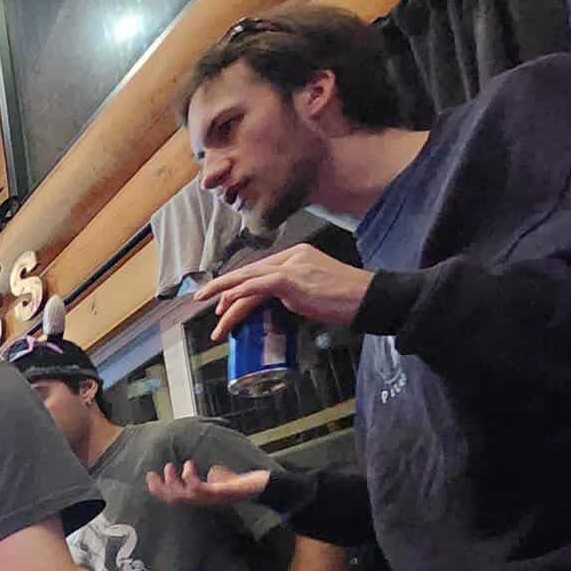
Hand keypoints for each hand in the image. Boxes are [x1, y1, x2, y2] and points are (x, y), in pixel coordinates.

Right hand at [146, 460, 271, 509]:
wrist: (264, 487)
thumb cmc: (245, 484)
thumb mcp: (226, 479)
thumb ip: (217, 477)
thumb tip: (211, 472)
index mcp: (202, 497)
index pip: (175, 497)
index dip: (159, 489)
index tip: (150, 476)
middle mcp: (204, 500)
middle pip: (175, 499)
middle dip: (161, 488)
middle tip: (152, 475)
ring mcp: (212, 497)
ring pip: (184, 496)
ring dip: (174, 482)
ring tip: (172, 466)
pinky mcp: (221, 492)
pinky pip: (200, 489)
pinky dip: (190, 478)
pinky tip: (189, 466)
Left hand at [192, 244, 372, 340]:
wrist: (368, 298)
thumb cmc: (346, 300)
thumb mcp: (313, 294)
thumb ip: (293, 294)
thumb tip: (276, 309)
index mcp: (297, 256)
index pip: (259, 271)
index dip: (238, 286)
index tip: (223, 302)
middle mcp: (292, 256)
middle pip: (249, 273)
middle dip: (223, 288)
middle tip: (202, 300)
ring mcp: (292, 266)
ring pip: (248, 280)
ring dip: (225, 298)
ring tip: (211, 314)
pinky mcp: (291, 279)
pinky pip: (257, 286)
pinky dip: (239, 296)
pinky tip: (226, 306)